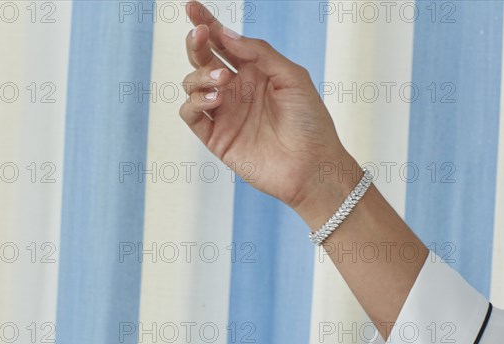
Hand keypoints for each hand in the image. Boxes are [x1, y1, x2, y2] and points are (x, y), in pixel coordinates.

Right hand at [180, 1, 361, 224]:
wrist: (312, 167)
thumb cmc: (310, 122)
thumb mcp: (292, 76)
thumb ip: (259, 52)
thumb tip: (225, 33)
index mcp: (254, 72)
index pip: (224, 43)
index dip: (206, 24)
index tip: (192, 8)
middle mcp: (236, 90)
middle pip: (203, 59)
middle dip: (197, 43)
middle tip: (200, 36)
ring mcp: (224, 113)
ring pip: (192, 83)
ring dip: (201, 75)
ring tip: (223, 80)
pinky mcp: (215, 137)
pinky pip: (191, 113)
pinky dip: (196, 101)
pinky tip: (217, 100)